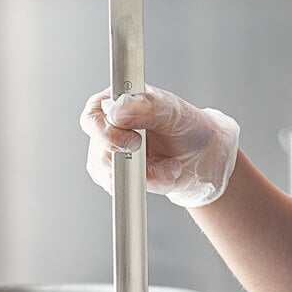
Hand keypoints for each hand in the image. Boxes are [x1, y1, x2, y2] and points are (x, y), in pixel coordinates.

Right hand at [80, 84, 239, 207]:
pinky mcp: (117, 176)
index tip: (135, 141)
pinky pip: (126, 188)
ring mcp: (109, 155)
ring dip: (148, 174)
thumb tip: (117, 111)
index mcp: (114, 102)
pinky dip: (150, 184)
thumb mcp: (172, 111)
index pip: (92, 118)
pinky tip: (164, 174)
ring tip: (169, 165)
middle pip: (100, 153)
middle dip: (132, 161)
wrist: (198, 155)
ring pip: (113, 176)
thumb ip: (146, 107)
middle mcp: (107, 128)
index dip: (107, 133)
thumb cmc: (185, 127)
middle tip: (153, 156)